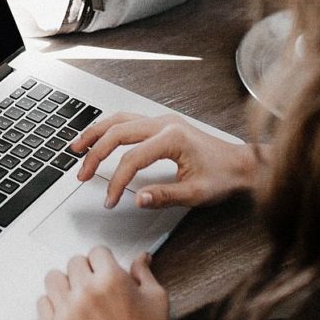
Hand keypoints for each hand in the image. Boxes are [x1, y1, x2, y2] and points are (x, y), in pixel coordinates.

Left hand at [38, 246, 186, 319]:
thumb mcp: (155, 298)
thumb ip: (143, 272)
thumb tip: (141, 257)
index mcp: (111, 279)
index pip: (96, 251)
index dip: (103, 261)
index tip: (105, 270)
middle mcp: (86, 292)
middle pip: (74, 263)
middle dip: (86, 271)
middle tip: (94, 286)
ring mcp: (68, 312)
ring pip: (53, 278)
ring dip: (66, 284)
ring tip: (77, 296)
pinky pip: (42, 304)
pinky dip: (52, 304)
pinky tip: (66, 311)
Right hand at [72, 112, 260, 210]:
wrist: (242, 164)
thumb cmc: (224, 176)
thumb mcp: (196, 193)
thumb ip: (165, 196)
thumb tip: (138, 199)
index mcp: (172, 138)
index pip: (132, 159)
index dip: (116, 181)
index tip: (110, 200)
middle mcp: (164, 123)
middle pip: (118, 132)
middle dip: (95, 154)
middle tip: (82, 174)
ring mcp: (162, 121)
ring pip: (119, 120)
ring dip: (96, 133)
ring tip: (77, 148)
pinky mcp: (162, 124)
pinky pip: (128, 120)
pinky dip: (109, 128)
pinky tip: (98, 138)